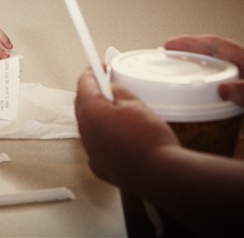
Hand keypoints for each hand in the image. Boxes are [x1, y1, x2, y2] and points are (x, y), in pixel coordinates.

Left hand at [74, 68, 178, 190]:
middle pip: (83, 105)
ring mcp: (91, 152)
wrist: (160, 174)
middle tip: (109, 87)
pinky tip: (120, 136)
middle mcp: (85, 133)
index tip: (98, 68)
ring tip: (120, 113)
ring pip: (90, 126)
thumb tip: (111, 90)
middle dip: (94, 94)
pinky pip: (97, 146)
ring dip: (99, 117)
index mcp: (90, 112)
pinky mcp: (101, 167)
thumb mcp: (135, 103)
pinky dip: (105, 138)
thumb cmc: (150, 140)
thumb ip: (118, 91)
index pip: (83, 84)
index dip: (92, 73)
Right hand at [165, 34, 243, 162]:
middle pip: (214, 60)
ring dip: (200, 79)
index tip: (168, 44)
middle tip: (164, 63)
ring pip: (220, 79)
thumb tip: (221, 88)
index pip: (216, 46)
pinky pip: (230, 100)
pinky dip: (214, 101)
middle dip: (189, 58)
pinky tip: (206, 110)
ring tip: (178, 84)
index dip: (191, 43)